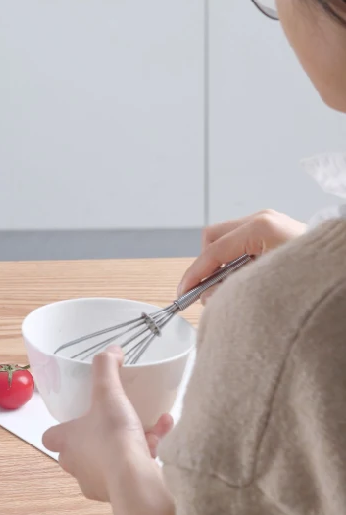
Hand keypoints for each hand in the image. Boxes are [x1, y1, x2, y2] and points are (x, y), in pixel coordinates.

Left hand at [42, 347, 172, 501]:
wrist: (135, 479)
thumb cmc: (112, 436)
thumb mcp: (108, 393)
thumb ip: (106, 368)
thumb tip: (111, 350)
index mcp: (64, 442)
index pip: (51, 437)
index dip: (62, 428)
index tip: (76, 416)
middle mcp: (75, 465)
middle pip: (80, 449)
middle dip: (98, 436)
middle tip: (114, 420)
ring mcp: (96, 482)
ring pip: (110, 458)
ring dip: (128, 440)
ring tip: (150, 423)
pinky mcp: (120, 493)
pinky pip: (130, 468)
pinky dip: (145, 452)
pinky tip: (164, 433)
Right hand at [178, 210, 304, 301]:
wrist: (342, 274)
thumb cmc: (315, 278)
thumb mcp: (268, 284)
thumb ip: (232, 288)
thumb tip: (208, 295)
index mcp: (261, 226)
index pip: (213, 250)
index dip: (195, 274)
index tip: (184, 292)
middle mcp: (263, 219)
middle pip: (214, 237)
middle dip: (206, 265)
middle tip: (206, 291)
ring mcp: (269, 222)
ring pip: (225, 239)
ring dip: (221, 264)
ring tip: (231, 287)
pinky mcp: (274, 231)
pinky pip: (241, 242)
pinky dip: (235, 261)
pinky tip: (246, 278)